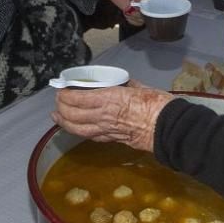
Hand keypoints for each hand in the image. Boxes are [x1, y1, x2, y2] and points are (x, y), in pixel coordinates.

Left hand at [51, 80, 173, 151]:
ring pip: (77, 128)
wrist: (167, 128)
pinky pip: (90, 135)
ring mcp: (105, 130)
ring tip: (56, 116)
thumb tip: (119, 83)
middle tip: (57, 101)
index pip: (77, 98)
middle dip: (61, 108)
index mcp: (108, 98)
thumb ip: (124, 85)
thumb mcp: (139, 86)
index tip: (61, 89)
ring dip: (64, 122)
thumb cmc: (156, 103)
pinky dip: (79, 131)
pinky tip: (76, 127)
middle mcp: (102, 115)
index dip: (65, 94)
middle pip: (72, 114)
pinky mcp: (111, 139)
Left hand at [103, 0, 156, 26]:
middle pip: (151, 12)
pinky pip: (138, 22)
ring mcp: (145, 8)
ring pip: (145, 19)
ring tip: (127, 9)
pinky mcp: (139, 14)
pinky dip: (131, 20)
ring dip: (134, 16)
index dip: (146, 4)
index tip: (135, 2)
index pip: (154, 0)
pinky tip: (126, 12)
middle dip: (139, 13)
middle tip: (130, 8)